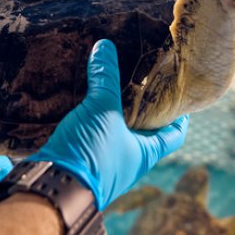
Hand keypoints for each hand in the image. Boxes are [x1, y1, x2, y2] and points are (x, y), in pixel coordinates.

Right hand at [27, 40, 188, 209]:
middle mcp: (128, 160)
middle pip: (144, 130)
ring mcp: (105, 162)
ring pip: (116, 131)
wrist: (54, 188)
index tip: (179, 94)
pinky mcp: (81, 159)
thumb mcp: (102, 110)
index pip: (174, 134)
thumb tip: (104, 46)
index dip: (180, 115)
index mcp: (145, 152)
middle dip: (143, 106)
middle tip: (140, 78)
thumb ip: (106, 78)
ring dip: (114, 111)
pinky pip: (92, 135)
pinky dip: (91, 119)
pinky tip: (83, 101)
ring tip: (111, 84)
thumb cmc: (92, 155)